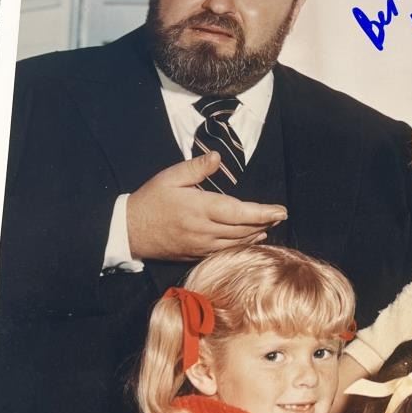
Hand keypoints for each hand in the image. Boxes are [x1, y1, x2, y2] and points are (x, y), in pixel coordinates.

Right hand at [127, 151, 286, 260]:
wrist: (130, 231)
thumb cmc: (150, 201)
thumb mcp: (170, 177)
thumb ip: (196, 168)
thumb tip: (218, 158)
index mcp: (200, 208)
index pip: (240, 212)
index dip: (263, 213)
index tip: (281, 210)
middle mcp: (204, 230)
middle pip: (244, 229)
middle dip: (266, 222)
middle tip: (280, 215)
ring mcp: (202, 245)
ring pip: (238, 242)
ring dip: (257, 233)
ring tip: (271, 224)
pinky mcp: (198, 254)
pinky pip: (227, 251)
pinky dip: (243, 244)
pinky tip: (251, 238)